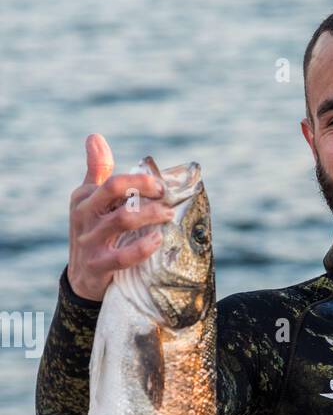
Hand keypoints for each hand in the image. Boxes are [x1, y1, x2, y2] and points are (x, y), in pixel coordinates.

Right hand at [67, 134, 174, 300]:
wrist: (81, 278)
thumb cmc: (92, 232)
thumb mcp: (89, 201)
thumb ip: (97, 171)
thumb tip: (95, 136)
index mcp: (84, 197)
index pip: (113, 180)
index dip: (140, 180)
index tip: (160, 185)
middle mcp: (84, 216)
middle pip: (113, 190)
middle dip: (144, 188)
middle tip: (165, 196)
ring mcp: (89, 241)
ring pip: (122, 220)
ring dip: (150, 215)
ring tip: (169, 216)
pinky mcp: (98, 266)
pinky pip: (123, 256)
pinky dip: (143, 247)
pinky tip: (158, 240)